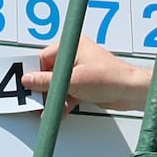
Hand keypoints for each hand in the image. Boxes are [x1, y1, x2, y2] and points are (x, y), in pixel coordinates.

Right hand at [22, 40, 147, 115]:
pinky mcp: (84, 84)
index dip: (34, 72)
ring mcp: (79, 71)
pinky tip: (60, 110)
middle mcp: (75, 56)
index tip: (26, 84)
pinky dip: (63, 101)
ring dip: (53, 97)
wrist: (130, 91)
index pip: (44, 58)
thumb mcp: (72, 80)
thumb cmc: (109, 78)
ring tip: (47, 107)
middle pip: (49, 72)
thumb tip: (29, 80)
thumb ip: (48, 81)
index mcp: (72, 46)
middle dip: (43, 87)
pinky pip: (67, 92)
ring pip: (58, 84)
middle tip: (36, 98)